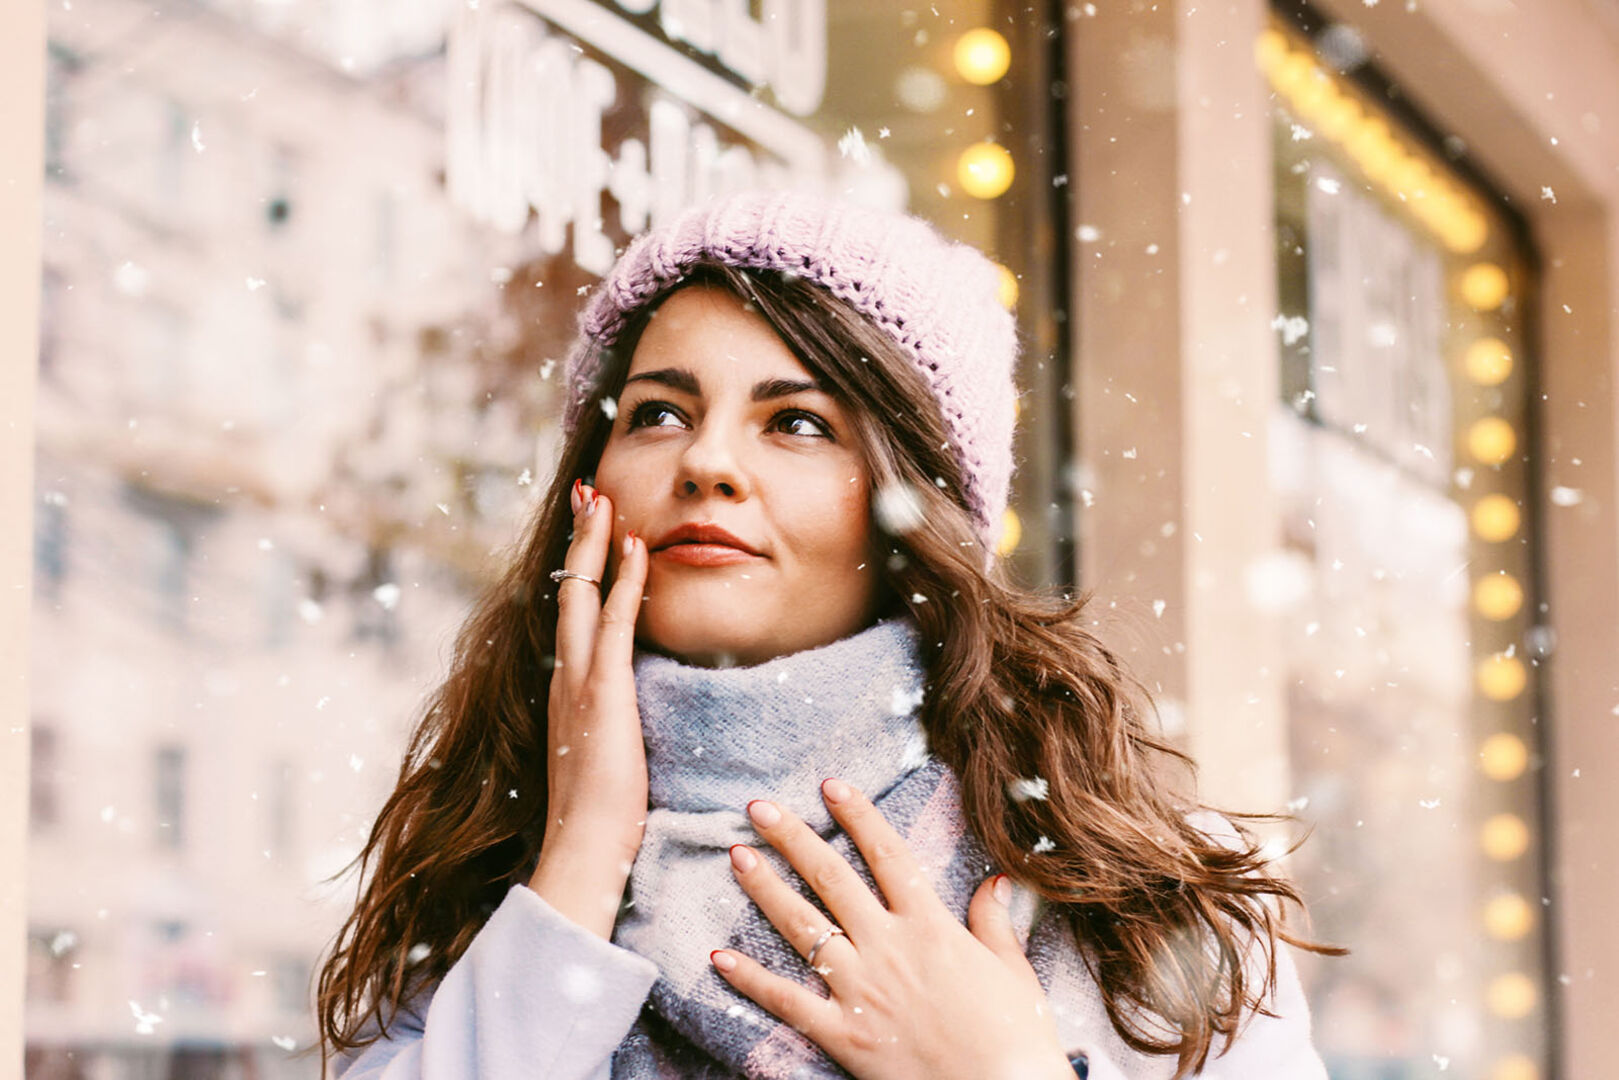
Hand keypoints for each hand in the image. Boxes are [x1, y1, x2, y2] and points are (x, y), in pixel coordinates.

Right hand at [528, 480, 649, 937]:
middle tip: (588, 491)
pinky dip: (623, 580)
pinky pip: (614, 621)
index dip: (580, 570)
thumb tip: (622, 719)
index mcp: (565, 691)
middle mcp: (563, 676)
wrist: (581, 850)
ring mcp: (578, 680)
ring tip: (603, 497)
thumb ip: (607, 728)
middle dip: (578, 537)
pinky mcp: (601, 691)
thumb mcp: (601, 759)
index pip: (572, 615)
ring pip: (581, 594)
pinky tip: (635, 547)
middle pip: (566, 590)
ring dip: (594, 542)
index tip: (592, 533)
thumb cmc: (597, 818)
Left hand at [710, 779, 1074, 1079]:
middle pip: (831, 878)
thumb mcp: (1012, 969)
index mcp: (931, 926)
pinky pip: (788, 1000)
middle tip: (758, 808)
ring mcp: (861, 990)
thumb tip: (995, 880)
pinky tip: (719, 956)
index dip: (857, 815)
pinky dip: (751, 979)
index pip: (887, 854)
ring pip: (803, 927)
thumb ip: (993, 921)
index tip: (831, 785)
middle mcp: (889, 947)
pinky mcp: (843, 1034)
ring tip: (736, 856)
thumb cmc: (1017, 1036)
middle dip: (791, 838)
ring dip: (765, 889)